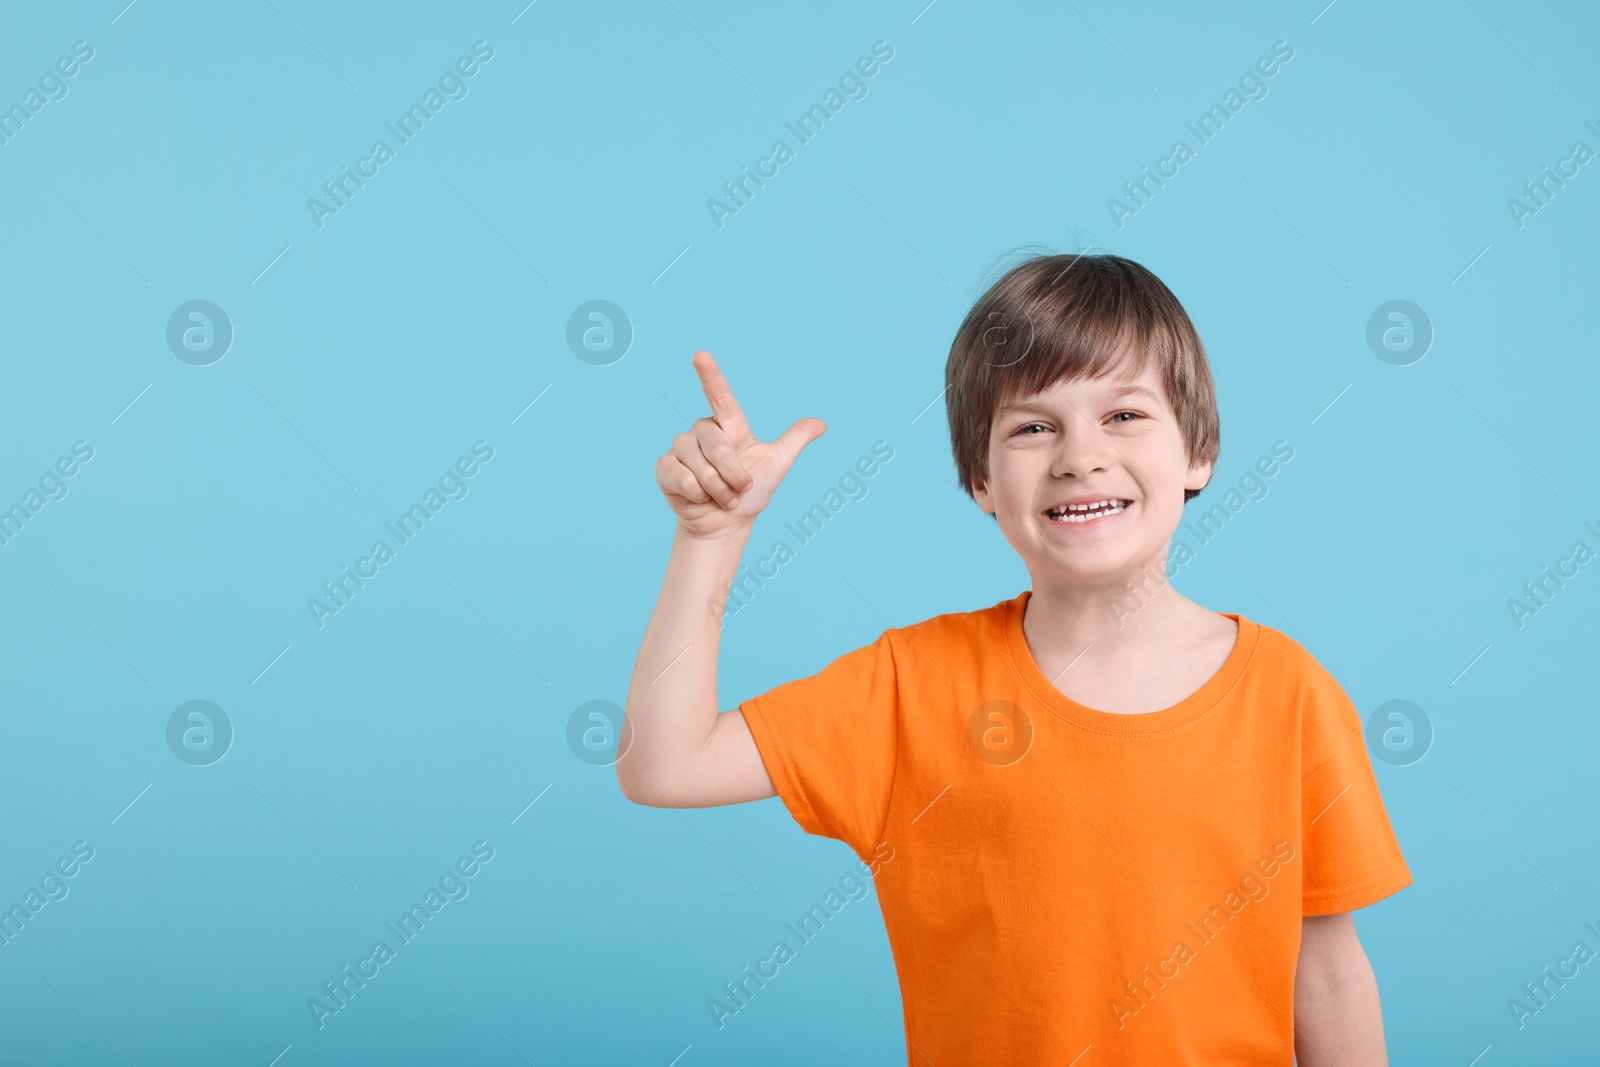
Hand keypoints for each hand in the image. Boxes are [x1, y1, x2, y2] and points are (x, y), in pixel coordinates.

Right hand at [655, 350, 825, 538]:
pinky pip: (681, 477)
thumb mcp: (776, 465)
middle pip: (717, 445)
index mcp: (727, 426)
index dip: (710, 376)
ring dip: (717, 489)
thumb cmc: (749, 495)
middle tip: (740, 490)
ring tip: (721, 497)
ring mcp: (681, 448)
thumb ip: (794, 440)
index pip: (719, 396)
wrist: (725, 524)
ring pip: (699, 465)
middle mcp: (702, 431)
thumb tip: (821, 423)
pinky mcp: (665, 468)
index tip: (701, 355)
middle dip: (734, 475)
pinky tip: (698, 498)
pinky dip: (696, 494)